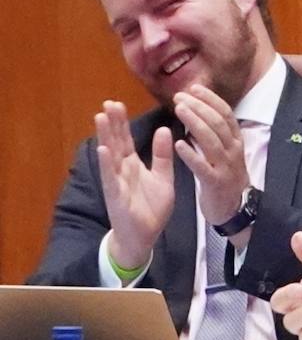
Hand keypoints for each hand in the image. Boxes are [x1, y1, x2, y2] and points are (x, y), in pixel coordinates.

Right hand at [96, 101, 174, 272]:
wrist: (145, 237)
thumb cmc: (151, 208)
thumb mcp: (163, 178)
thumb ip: (163, 155)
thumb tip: (163, 129)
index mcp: (133, 165)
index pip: (125, 139)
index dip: (121, 122)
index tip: (117, 103)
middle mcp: (122, 170)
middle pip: (116, 143)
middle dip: (112, 123)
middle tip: (108, 103)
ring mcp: (117, 182)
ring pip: (110, 156)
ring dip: (105, 137)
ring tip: (100, 117)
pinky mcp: (116, 196)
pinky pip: (111, 178)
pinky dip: (107, 165)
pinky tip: (103, 150)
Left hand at [171, 85, 249, 231]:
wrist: (234, 208)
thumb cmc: (225, 177)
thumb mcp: (226, 152)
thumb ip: (215, 134)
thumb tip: (200, 111)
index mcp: (236, 141)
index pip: (225, 113)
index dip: (210, 99)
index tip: (193, 88)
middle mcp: (233, 150)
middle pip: (217, 123)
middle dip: (199, 106)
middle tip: (179, 97)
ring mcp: (226, 166)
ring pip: (211, 140)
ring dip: (195, 122)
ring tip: (179, 110)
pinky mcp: (216, 183)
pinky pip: (203, 166)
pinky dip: (191, 154)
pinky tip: (178, 144)